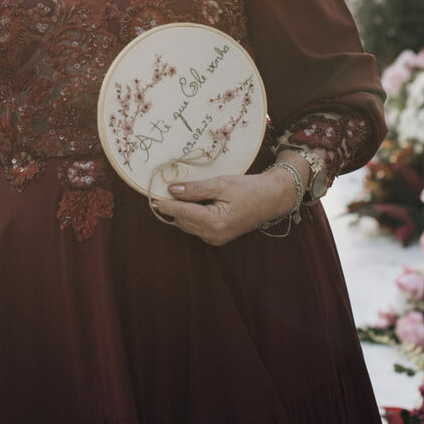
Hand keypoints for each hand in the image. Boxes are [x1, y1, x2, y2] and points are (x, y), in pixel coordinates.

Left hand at [152, 168, 298, 245]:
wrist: (272, 199)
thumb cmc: (248, 189)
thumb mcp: (220, 184)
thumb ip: (195, 189)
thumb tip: (172, 190)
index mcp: (214, 222)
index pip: (183, 213)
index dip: (166, 205)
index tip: (152, 199)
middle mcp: (213, 235)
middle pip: (183, 220)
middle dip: (174, 207)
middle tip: (165, 190)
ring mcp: (216, 239)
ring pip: (189, 225)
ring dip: (183, 211)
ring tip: (180, 194)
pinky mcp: (219, 237)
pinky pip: (198, 227)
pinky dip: (192, 216)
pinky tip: (194, 202)